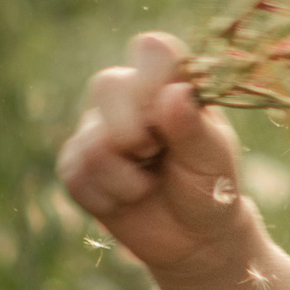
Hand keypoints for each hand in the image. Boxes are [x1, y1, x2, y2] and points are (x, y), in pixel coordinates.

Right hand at [57, 32, 251, 275]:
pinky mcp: (77, 164)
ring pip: (91, 140)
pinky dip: (108, 197)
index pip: (152, 50)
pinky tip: (127, 199)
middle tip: (156, 154)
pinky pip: (76, 174)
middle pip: (107, 85)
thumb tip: (172, 92)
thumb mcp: (213, 159)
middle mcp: (129, 98)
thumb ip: (193, 127)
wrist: (192, 239)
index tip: (169, 111)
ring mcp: (98, 129)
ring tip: (148, 184)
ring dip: (125, 177)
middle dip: (131, 131)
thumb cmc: (211, 188)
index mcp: (170, 85)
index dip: (153, 79)